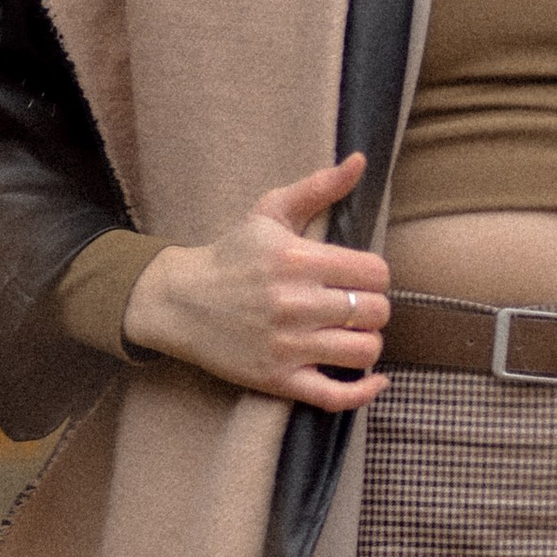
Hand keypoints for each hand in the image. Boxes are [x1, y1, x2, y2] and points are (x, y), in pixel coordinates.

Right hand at [123, 152, 393, 406]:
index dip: (377, 277)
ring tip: (353, 335)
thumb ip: (319, 187)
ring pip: (364, 352)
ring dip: (368, 345)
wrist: (179, 302)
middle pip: (376, 313)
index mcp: (299, 260)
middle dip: (374, 310)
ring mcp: (287, 345)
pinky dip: (363, 392)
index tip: (361, 279)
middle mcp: (296, 304)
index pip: (376, 273)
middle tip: (356, 308)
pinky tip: (374, 380)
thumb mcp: (270, 213)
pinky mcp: (277, 379)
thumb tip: (360, 160)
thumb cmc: (232, 255)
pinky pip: (335, 397)